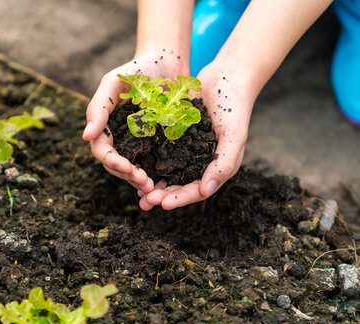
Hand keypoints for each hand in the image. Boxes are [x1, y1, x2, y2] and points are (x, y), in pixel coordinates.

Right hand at [83, 52, 188, 194]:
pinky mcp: (159, 144)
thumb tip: (85, 136)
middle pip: (117, 165)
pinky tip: (164, 184)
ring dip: (140, 181)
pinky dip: (157, 176)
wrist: (167, 62)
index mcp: (105, 128)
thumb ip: (98, 108)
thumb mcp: (113, 83)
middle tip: (144, 183)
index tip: (127, 168)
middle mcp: (120, 139)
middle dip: (128, 176)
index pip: (102, 151)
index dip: (112, 162)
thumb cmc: (136, 70)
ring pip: (134, 169)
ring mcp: (139, 143)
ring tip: (153, 188)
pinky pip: (155, 164)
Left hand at [139, 63, 255, 209]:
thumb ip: (224, 162)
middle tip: (144, 201)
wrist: (227, 75)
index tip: (162, 204)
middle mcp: (201, 162)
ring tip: (136, 190)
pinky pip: (160, 151)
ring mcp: (187, 149)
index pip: (197, 190)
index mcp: (217, 166)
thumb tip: (206, 191)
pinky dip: (149, 160)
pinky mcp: (175, 135)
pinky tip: (134, 164)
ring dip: (153, 182)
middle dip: (162, 195)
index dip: (180, 198)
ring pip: (167, 171)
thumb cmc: (235, 106)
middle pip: (179, 185)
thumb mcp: (234, 135)